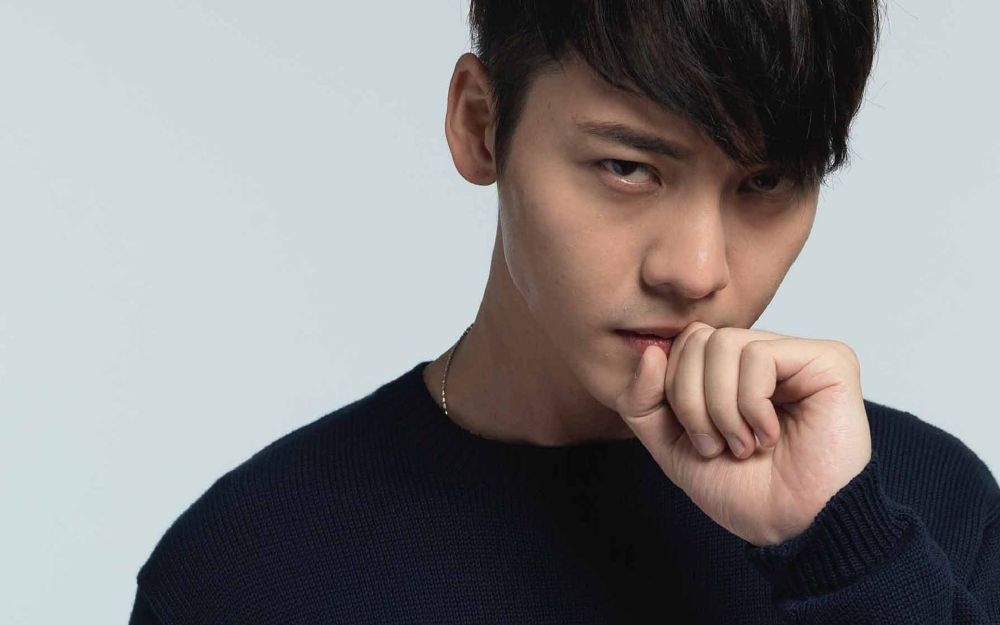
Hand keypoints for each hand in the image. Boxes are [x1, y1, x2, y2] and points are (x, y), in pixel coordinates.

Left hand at [614, 322, 871, 546]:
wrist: (794, 530)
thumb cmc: (746, 493)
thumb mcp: (673, 447)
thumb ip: (645, 402)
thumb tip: (650, 353)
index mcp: (733, 371)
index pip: (683, 343)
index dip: (673, 390)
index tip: (698, 440)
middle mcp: (765, 355)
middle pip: (697, 338)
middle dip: (691, 401)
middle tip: (718, 446)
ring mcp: (797, 355)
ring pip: (724, 343)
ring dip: (722, 408)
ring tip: (744, 445)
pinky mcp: (828, 361)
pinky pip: (759, 356)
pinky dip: (751, 405)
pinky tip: (769, 436)